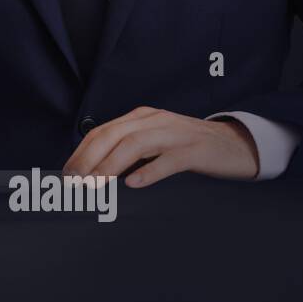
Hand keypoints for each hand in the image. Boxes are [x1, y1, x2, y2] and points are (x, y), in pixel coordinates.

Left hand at [63, 107, 258, 187]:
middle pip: (112, 135)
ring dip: (110, 165)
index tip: (67, 172)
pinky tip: (134, 184)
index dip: (81, 151)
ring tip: (95, 183)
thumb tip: (95, 170)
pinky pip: (168, 161)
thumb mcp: (155, 141)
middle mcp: (154, 121)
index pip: (102, 131)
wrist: (236, 144)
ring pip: (135, 145)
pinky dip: (149, 171)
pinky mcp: (194, 151)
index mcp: (141, 118)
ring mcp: (175, 134)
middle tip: (74, 181)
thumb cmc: (189, 146)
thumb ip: (129, 149)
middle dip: (88, 158)